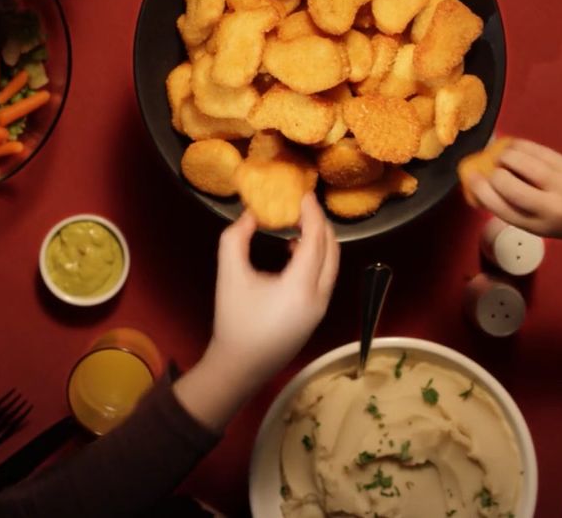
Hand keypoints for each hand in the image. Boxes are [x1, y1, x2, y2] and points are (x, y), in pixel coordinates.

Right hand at [175, 194, 340, 429]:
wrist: (240, 367)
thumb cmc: (234, 321)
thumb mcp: (229, 274)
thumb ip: (236, 237)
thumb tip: (251, 215)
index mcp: (301, 286)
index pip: (316, 239)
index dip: (312, 213)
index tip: (304, 193)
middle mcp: (319, 296)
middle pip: (332, 250)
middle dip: (321, 224)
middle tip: (304, 204)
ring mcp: (321, 308)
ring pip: (332, 264)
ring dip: (321, 240)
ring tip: (300, 223)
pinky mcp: (316, 316)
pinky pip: (326, 277)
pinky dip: (318, 257)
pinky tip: (295, 251)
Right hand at [468, 139, 561, 272]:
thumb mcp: (543, 227)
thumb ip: (517, 209)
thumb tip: (486, 186)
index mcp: (537, 225)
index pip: (498, 205)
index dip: (479, 189)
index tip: (471, 178)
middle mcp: (547, 205)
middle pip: (504, 179)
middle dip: (491, 170)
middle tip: (490, 167)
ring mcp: (559, 181)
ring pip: (517, 158)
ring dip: (503, 154)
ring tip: (503, 157)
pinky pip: (535, 149)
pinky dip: (518, 146)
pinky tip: (515, 148)